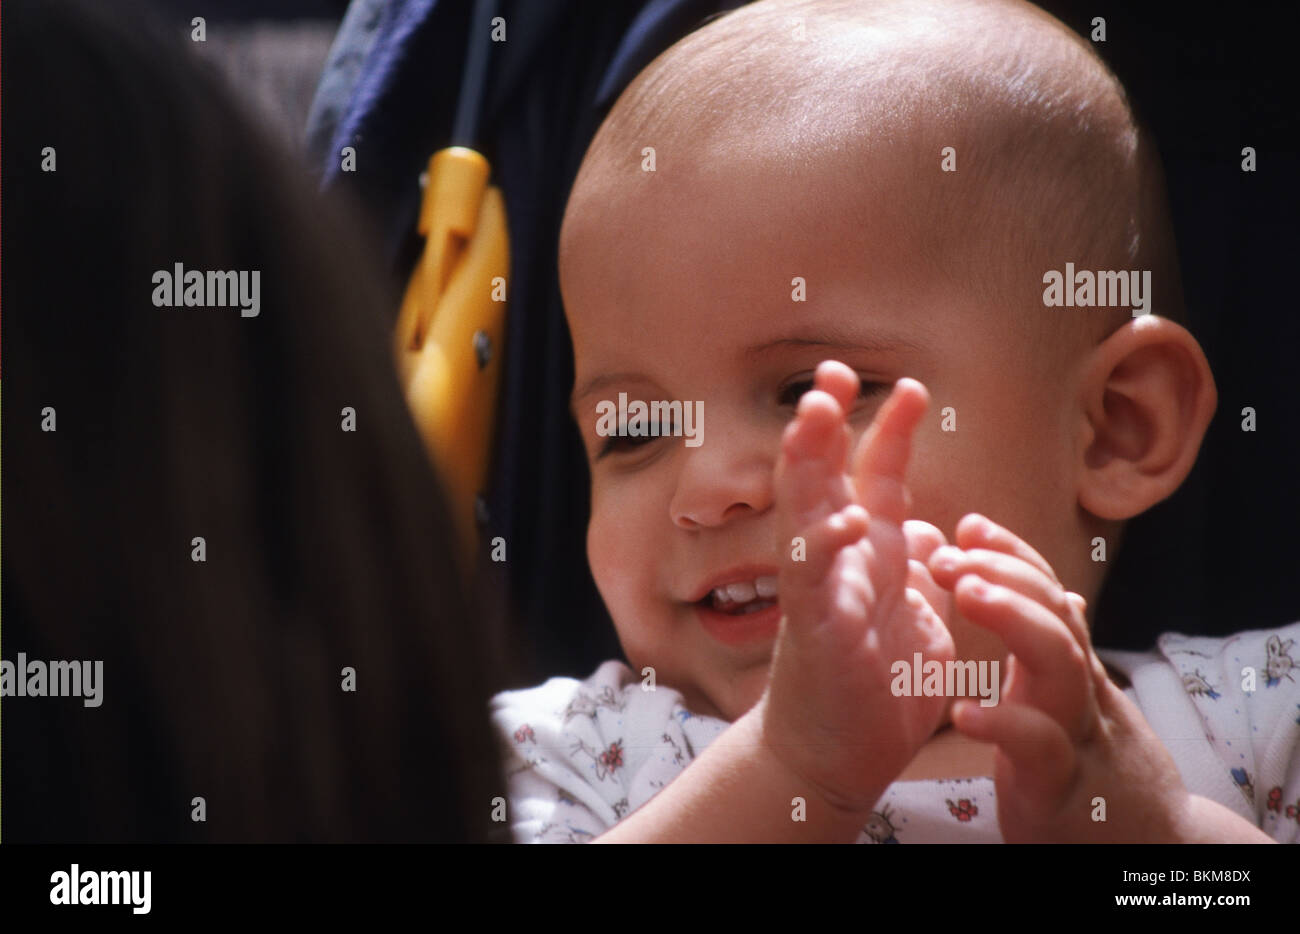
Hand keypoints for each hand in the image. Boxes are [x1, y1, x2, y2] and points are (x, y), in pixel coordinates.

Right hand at [760, 361, 953, 817]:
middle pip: (822, 475)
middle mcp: (837, 562)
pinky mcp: (812, 629)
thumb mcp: (917, 620)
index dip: (887, 430)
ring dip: (807, 459)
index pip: (872, 476)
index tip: (908, 386)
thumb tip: (928, 529)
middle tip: (830, 372)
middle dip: (825, 421)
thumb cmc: (875, 691)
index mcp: (868, 554)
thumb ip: (918, 570)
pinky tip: (845, 519)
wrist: (838, 757)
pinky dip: (825, 546)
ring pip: (802, 509)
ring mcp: (819, 590)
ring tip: (816, 410)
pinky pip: (812, 579)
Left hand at [927, 514, 1195, 841]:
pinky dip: (1003, 724)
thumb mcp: (1079, 705)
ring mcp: (1078, 739)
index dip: (1014, 555)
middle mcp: (1081, 696)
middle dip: (1005, 575)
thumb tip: (1068, 593)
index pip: (1051, 595)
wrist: (1148, 849)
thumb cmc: (1099, 772)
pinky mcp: (1061, 790)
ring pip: (1060, 667)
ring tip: (964, 591)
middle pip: (1057, 616)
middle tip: (946, 554)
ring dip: (1013, 619)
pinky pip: (1039, 749)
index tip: (967, 523)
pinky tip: (964, 710)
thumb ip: (1064, 653)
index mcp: (1074, 674)